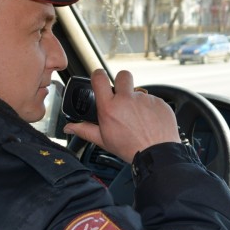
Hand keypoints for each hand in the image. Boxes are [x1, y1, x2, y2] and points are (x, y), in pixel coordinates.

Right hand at [64, 69, 180, 161]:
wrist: (156, 154)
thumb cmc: (130, 148)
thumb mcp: (103, 140)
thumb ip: (85, 130)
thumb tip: (69, 127)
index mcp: (110, 107)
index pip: (99, 78)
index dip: (98, 75)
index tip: (99, 78)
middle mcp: (127, 99)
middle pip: (123, 75)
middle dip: (122, 82)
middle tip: (123, 95)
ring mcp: (145, 99)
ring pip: (139, 92)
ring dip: (137, 101)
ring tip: (138, 118)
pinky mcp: (160, 102)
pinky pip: (153, 101)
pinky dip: (151, 109)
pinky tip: (150, 121)